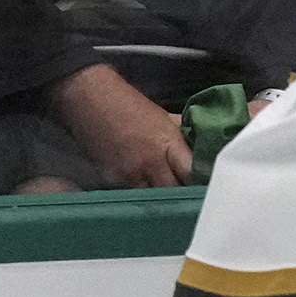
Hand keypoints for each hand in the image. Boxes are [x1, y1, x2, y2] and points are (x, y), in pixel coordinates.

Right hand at [47, 63, 192, 186]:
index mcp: (168, 145)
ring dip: (162, 198)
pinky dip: (141, 194)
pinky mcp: (111, 180)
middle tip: (191, 197)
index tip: (208, 186)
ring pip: (153, 198)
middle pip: (174, 192)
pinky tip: (145, 190)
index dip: (202, 183)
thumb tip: (201, 146)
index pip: (192, 174)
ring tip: (170, 198)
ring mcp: (129, 174)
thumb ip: (182, 135)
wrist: (87, 98)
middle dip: (183, 195)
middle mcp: (150, 164)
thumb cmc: (128, 105)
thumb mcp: (163, 117)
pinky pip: (132, 194)